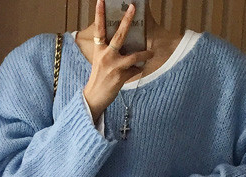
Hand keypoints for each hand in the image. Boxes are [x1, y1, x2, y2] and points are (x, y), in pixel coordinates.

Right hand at [82, 0, 153, 123]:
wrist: (94, 97)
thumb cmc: (98, 78)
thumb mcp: (100, 61)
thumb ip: (109, 51)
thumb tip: (126, 45)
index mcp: (99, 50)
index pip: (99, 29)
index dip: (99, 14)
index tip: (101, 1)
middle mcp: (106, 56)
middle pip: (119, 35)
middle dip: (127, 20)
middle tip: (133, 7)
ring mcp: (114, 66)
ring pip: (133, 56)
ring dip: (144, 54)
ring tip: (151, 53)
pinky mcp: (121, 77)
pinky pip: (134, 70)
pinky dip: (137, 70)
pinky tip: (137, 70)